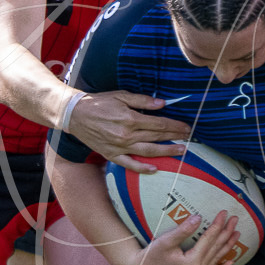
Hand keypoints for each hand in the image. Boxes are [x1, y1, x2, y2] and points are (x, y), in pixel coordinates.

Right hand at [63, 91, 192, 169]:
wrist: (75, 114)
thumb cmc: (98, 103)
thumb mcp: (121, 95)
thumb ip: (142, 100)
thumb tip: (162, 104)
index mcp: (130, 118)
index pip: (159, 123)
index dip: (175, 125)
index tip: (187, 126)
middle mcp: (126, 135)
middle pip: (156, 137)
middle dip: (175, 137)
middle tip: (189, 137)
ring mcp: (119, 147)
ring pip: (147, 152)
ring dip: (166, 152)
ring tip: (180, 152)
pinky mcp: (111, 154)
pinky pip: (129, 164)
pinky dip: (142, 168)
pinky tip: (155, 169)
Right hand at [125, 209, 241, 264]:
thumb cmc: (151, 256)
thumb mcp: (166, 241)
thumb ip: (183, 230)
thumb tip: (198, 217)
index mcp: (193, 262)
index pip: (209, 239)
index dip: (218, 224)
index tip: (224, 212)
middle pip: (216, 248)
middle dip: (226, 232)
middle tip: (235, 219)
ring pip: (217, 258)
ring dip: (228, 246)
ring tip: (237, 234)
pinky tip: (230, 262)